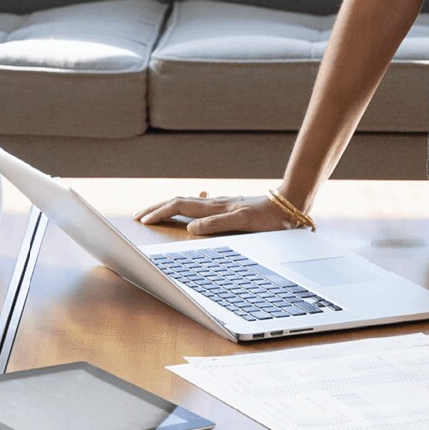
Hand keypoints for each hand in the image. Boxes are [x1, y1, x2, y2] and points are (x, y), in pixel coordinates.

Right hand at [133, 191, 301, 236]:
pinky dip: (187, 207)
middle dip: (156, 208)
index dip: (159, 213)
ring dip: (169, 206)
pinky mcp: (229, 206)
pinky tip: (192, 208)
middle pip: (178, 201)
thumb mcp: (244, 223)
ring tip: (155, 211)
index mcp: (215, 207)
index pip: (179, 206)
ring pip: (188, 202)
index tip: (143, 221)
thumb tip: (190, 228)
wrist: (289, 205)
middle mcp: (215, 203)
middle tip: (138, 215)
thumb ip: (217, 224)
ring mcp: (222, 203)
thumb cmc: (269, 217)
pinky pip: (200, 205)